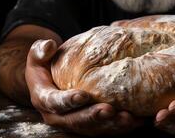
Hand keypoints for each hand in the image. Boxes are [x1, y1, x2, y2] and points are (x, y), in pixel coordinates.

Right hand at [25, 39, 142, 135]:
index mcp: (44, 100)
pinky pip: (105, 129)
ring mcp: (74, 123)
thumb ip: (39, 51)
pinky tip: (136, 120)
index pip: (55, 103)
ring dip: (111, 125)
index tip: (83, 95)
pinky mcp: (89, 125)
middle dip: (94, 117)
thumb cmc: (45, 66)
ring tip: (128, 119)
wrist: (50, 81)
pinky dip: (120, 127)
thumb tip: (49, 45)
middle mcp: (59, 117)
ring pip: (93, 129)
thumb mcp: (38, 56)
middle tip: (110, 110)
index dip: (68, 101)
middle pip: (76, 121)